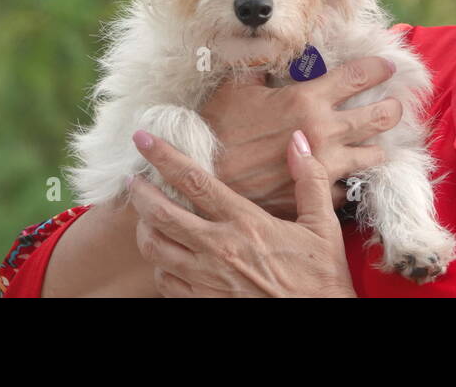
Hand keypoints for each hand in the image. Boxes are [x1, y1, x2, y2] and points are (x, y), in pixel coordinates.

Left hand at [127, 129, 357, 297]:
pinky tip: (167, 256)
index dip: (164, 156)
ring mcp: (207, 280)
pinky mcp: (203, 303)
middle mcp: (219, 250)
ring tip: (145, 217)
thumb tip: (298, 140)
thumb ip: (310, 180)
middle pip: (161, 215)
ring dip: (144, 229)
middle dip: (140, 193)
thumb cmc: (321, 276)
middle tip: (133, 179)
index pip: (194, 181)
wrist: (321, 319)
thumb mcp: (323, 225)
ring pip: (154, 249)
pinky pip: (164, 282)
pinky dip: (159, 265)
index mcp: (245, 223)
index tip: (143, 138)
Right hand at [200, 56, 403, 218]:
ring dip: (377, 147)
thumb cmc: (218, 130)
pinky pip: (349, 189)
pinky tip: (349, 177)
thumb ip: (259, 63)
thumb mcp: (236, 87)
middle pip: (380, 116)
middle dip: (393, 109)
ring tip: (377, 144)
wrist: (207, 181)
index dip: (378, 68)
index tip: (388, 66)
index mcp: (307, 99)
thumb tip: (270, 44)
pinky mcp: (317, 195)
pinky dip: (350, 181)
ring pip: (373, 155)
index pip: (358, 76)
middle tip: (395, 106)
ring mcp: (325, 165)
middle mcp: (325, 131)